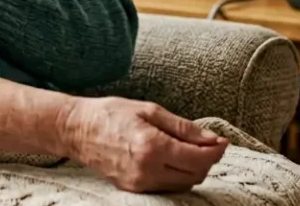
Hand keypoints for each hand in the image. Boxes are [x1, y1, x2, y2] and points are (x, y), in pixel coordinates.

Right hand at [58, 97, 227, 192]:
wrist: (77, 130)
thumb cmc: (111, 113)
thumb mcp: (149, 110)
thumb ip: (183, 127)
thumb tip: (212, 139)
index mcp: (152, 146)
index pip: (198, 158)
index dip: (216, 151)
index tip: (222, 141)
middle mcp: (147, 169)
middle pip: (194, 175)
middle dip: (207, 160)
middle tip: (208, 143)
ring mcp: (139, 183)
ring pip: (182, 185)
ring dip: (193, 170)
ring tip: (189, 150)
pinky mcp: (133, 189)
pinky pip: (166, 187)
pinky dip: (176, 176)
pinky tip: (173, 159)